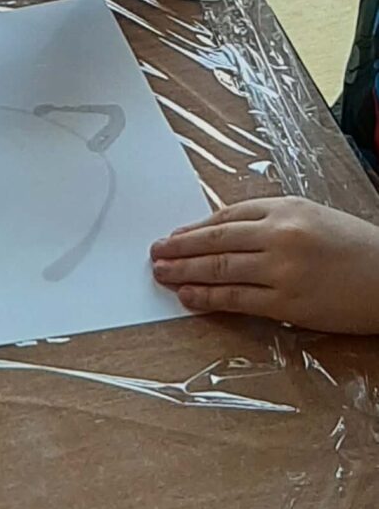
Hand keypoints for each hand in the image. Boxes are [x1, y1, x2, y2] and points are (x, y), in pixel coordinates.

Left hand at [151, 198, 378, 330]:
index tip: (174, 236)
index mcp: (286, 208)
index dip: (195, 229)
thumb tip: (225, 233)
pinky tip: (189, 296)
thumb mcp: (313, 217)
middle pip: (216, 241)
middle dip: (180, 248)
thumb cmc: (353, 247)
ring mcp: (282, 269)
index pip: (227, 216)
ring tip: (162, 274)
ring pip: (220, 270)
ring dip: (185, 272)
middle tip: (155, 254)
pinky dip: (208, 297)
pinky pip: (237, 299)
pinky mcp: (287, 301)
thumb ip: (271, 221)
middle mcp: (280, 234)